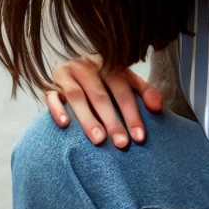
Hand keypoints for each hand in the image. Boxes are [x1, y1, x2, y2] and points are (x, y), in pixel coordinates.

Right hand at [46, 55, 163, 147]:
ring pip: (77, 96)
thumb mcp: (126, 81)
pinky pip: (51, 96)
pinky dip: (57, 108)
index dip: (132, 112)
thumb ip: (144, 91)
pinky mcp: (50, 84)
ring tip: (99, 140)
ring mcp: (67, 73)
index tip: (140, 137)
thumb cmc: (105, 82)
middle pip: (100, 95)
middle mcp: (87, 66)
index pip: (123, 88)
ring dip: (88, 118)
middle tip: (122, 144)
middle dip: (113, 121)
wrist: (74, 71)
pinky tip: (65, 124)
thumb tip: (158, 107)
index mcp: (108, 64)